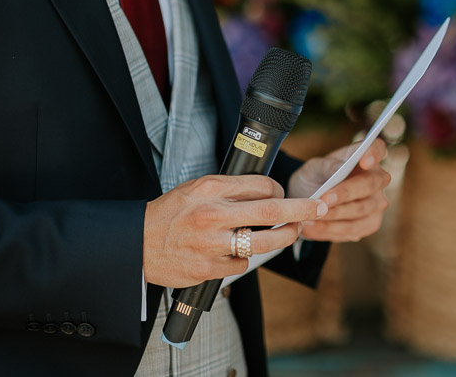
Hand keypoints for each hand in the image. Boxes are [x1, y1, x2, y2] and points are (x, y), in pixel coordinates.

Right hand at [143, 174, 326, 287]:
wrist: (135, 245)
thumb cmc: (170, 214)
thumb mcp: (197, 189)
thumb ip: (230, 189)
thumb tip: (268, 191)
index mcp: (210, 189)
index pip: (262, 185)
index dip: (280, 190)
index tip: (286, 194)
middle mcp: (212, 215)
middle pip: (272, 212)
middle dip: (302, 209)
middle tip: (320, 207)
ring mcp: (211, 244)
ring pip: (264, 243)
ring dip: (284, 238)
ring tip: (291, 233)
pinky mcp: (207, 269)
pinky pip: (242, 265)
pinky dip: (244, 259)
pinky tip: (234, 253)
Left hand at [287, 139, 390, 241]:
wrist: (308, 204)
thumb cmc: (315, 179)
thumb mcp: (313, 168)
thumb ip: (326, 166)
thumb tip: (339, 168)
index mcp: (365, 156)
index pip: (378, 149)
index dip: (374, 154)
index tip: (364, 160)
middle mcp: (377, 179)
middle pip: (370, 184)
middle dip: (346, 193)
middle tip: (325, 199)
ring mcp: (377, 203)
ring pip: (360, 209)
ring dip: (334, 215)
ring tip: (311, 218)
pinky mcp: (371, 223)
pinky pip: (353, 229)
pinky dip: (330, 229)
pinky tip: (312, 228)